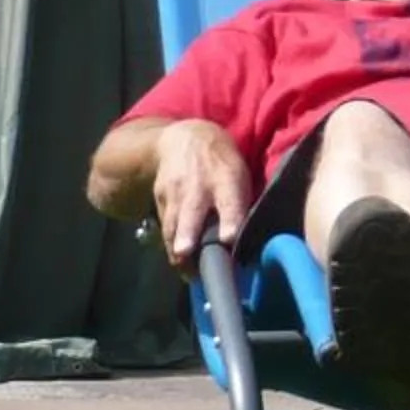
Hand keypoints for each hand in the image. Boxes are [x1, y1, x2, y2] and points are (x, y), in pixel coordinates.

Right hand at [151, 121, 252, 270]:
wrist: (184, 139)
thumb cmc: (222, 164)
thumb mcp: (239, 175)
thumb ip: (241, 205)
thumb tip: (249, 241)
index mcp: (226, 179)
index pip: (229, 201)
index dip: (230, 221)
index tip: (229, 238)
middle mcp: (198, 186)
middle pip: (191, 213)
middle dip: (187, 235)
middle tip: (185, 253)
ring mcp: (176, 193)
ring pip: (173, 224)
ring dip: (177, 249)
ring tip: (184, 270)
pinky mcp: (160, 199)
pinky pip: (166, 226)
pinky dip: (171, 244)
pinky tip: (179, 261)